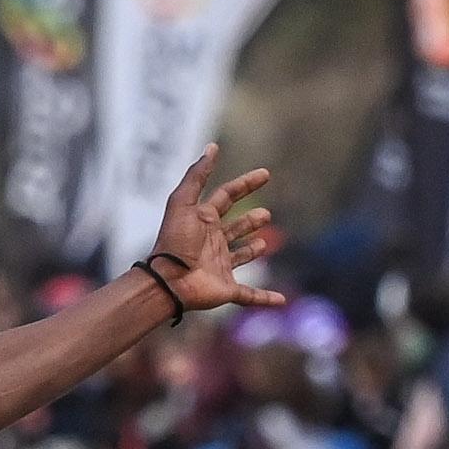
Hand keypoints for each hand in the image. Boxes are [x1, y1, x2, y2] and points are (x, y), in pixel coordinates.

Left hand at [148, 146, 286, 312]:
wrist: (167, 281)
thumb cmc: (174, 241)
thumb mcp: (183, 203)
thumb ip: (197, 175)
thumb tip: (212, 147)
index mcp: (204, 221)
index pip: (227, 197)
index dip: (245, 184)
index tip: (265, 174)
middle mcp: (212, 244)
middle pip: (235, 228)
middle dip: (249, 222)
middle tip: (264, 215)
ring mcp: (220, 267)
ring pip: (239, 257)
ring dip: (252, 250)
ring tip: (263, 243)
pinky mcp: (227, 290)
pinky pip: (250, 295)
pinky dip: (265, 298)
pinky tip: (281, 301)